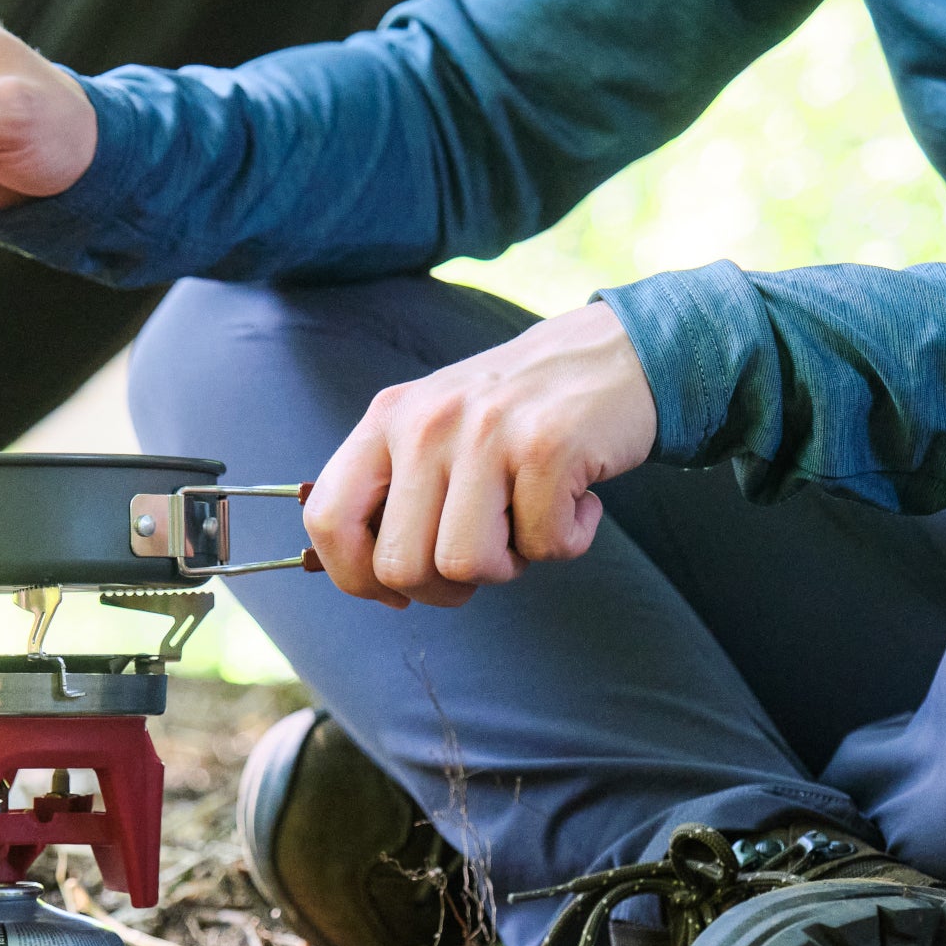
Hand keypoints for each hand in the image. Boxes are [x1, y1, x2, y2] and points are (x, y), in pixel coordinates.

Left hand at [303, 301, 658, 607]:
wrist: (617, 354)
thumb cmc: (522, 414)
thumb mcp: (438, 429)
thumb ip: (396, 489)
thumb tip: (373, 580)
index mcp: (387, 419)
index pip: (327, 517)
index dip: (356, 576)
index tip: (398, 591)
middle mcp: (425, 422)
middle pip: (400, 566)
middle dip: (445, 587)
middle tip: (487, 552)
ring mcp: (484, 432)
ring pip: (465, 565)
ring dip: (511, 565)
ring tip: (531, 518)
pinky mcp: (546, 446)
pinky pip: (544, 546)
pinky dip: (569, 540)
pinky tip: (578, 498)